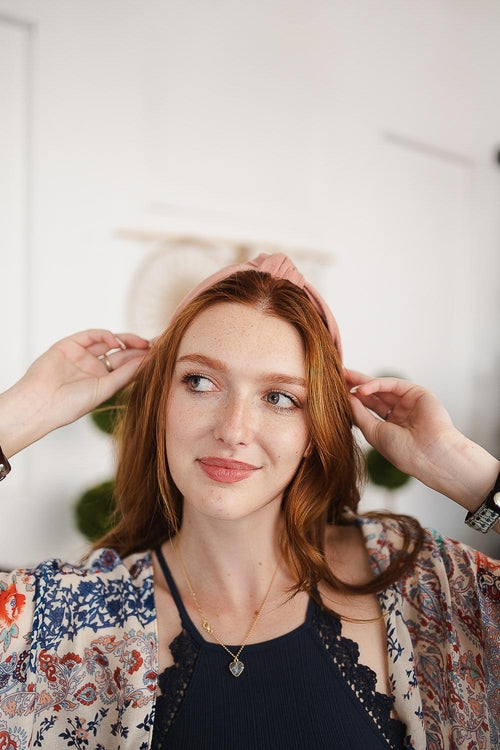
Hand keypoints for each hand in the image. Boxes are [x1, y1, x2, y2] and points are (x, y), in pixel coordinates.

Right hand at [0, 330, 149, 456]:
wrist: (41, 403)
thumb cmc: (71, 404)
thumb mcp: (105, 389)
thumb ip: (126, 374)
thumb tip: (149, 362)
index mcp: (103, 382)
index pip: (128, 367)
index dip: (144, 360)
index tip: (162, 356)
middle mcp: (94, 368)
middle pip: (122, 353)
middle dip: (140, 348)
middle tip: (158, 344)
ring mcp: (82, 355)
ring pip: (110, 342)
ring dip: (127, 339)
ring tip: (143, 342)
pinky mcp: (70, 344)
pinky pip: (93, 335)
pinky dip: (106, 335)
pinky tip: (117, 341)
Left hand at [345, 369, 499, 513]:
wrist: (429, 455)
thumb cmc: (403, 451)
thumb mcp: (374, 432)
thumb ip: (360, 414)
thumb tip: (346, 397)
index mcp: (391, 425)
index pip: (368, 407)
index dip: (352, 399)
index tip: (333, 392)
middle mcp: (400, 412)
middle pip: (373, 395)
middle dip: (355, 385)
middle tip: (337, 375)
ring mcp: (409, 402)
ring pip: (382, 388)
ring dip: (362, 382)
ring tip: (344, 377)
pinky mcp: (417, 393)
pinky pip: (393, 385)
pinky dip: (376, 384)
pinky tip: (361, 389)